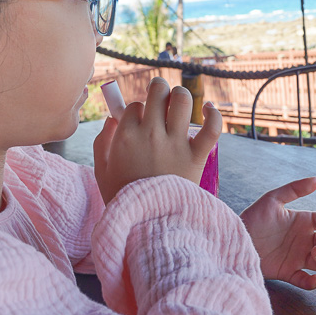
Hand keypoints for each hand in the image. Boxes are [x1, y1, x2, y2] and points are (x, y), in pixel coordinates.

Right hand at [93, 77, 221, 204]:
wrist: (148, 225)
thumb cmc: (123, 198)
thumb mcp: (102, 170)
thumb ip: (102, 142)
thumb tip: (113, 119)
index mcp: (126, 136)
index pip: (134, 105)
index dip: (137, 110)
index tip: (140, 122)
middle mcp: (151, 134)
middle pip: (158, 91)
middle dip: (159, 89)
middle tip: (160, 98)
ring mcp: (175, 143)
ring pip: (183, 100)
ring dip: (181, 95)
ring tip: (179, 103)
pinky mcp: (196, 155)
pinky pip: (211, 127)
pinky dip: (213, 114)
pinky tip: (208, 109)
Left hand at [240, 177, 315, 290]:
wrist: (235, 240)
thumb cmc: (253, 218)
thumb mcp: (272, 199)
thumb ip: (294, 189)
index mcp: (304, 222)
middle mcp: (305, 240)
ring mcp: (298, 257)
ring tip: (314, 252)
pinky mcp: (288, 273)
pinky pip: (305, 281)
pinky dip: (312, 283)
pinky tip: (313, 280)